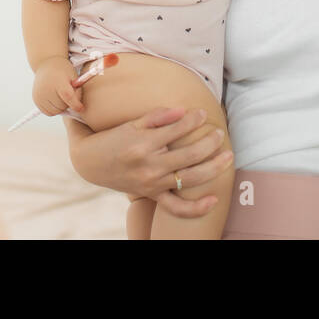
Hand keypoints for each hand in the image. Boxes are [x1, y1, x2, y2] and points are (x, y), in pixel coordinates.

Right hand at [32, 56, 82, 115]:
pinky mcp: (36, 100)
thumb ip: (77, 92)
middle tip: (68, 94)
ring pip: (55, 111)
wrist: (46, 63)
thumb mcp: (74, 77)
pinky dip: (53, 109)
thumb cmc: (64, 71)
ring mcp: (40, 95)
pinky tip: (55, 99)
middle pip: (62, 106)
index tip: (81, 108)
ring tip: (61, 96)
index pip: (68, 97)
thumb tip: (77, 109)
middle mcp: (47, 89)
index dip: (76, 105)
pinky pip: (48, 112)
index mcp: (58, 81)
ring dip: (61, 107)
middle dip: (68, 104)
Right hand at [67, 107, 231, 217]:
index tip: (203, 113)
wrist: (90, 163)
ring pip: (190, 178)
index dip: (193, 120)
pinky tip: (214, 200)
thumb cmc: (112, 138)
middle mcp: (149, 165)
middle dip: (209, 142)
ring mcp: (152, 183)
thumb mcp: (131, 122)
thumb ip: (157, 117)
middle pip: (190, 155)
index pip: (177, 129)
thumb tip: (183, 111)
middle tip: (218, 133)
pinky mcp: (152, 195)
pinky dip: (197, 207)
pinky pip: (177, 207)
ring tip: (228, 156)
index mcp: (143, 143)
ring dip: (213, 167)